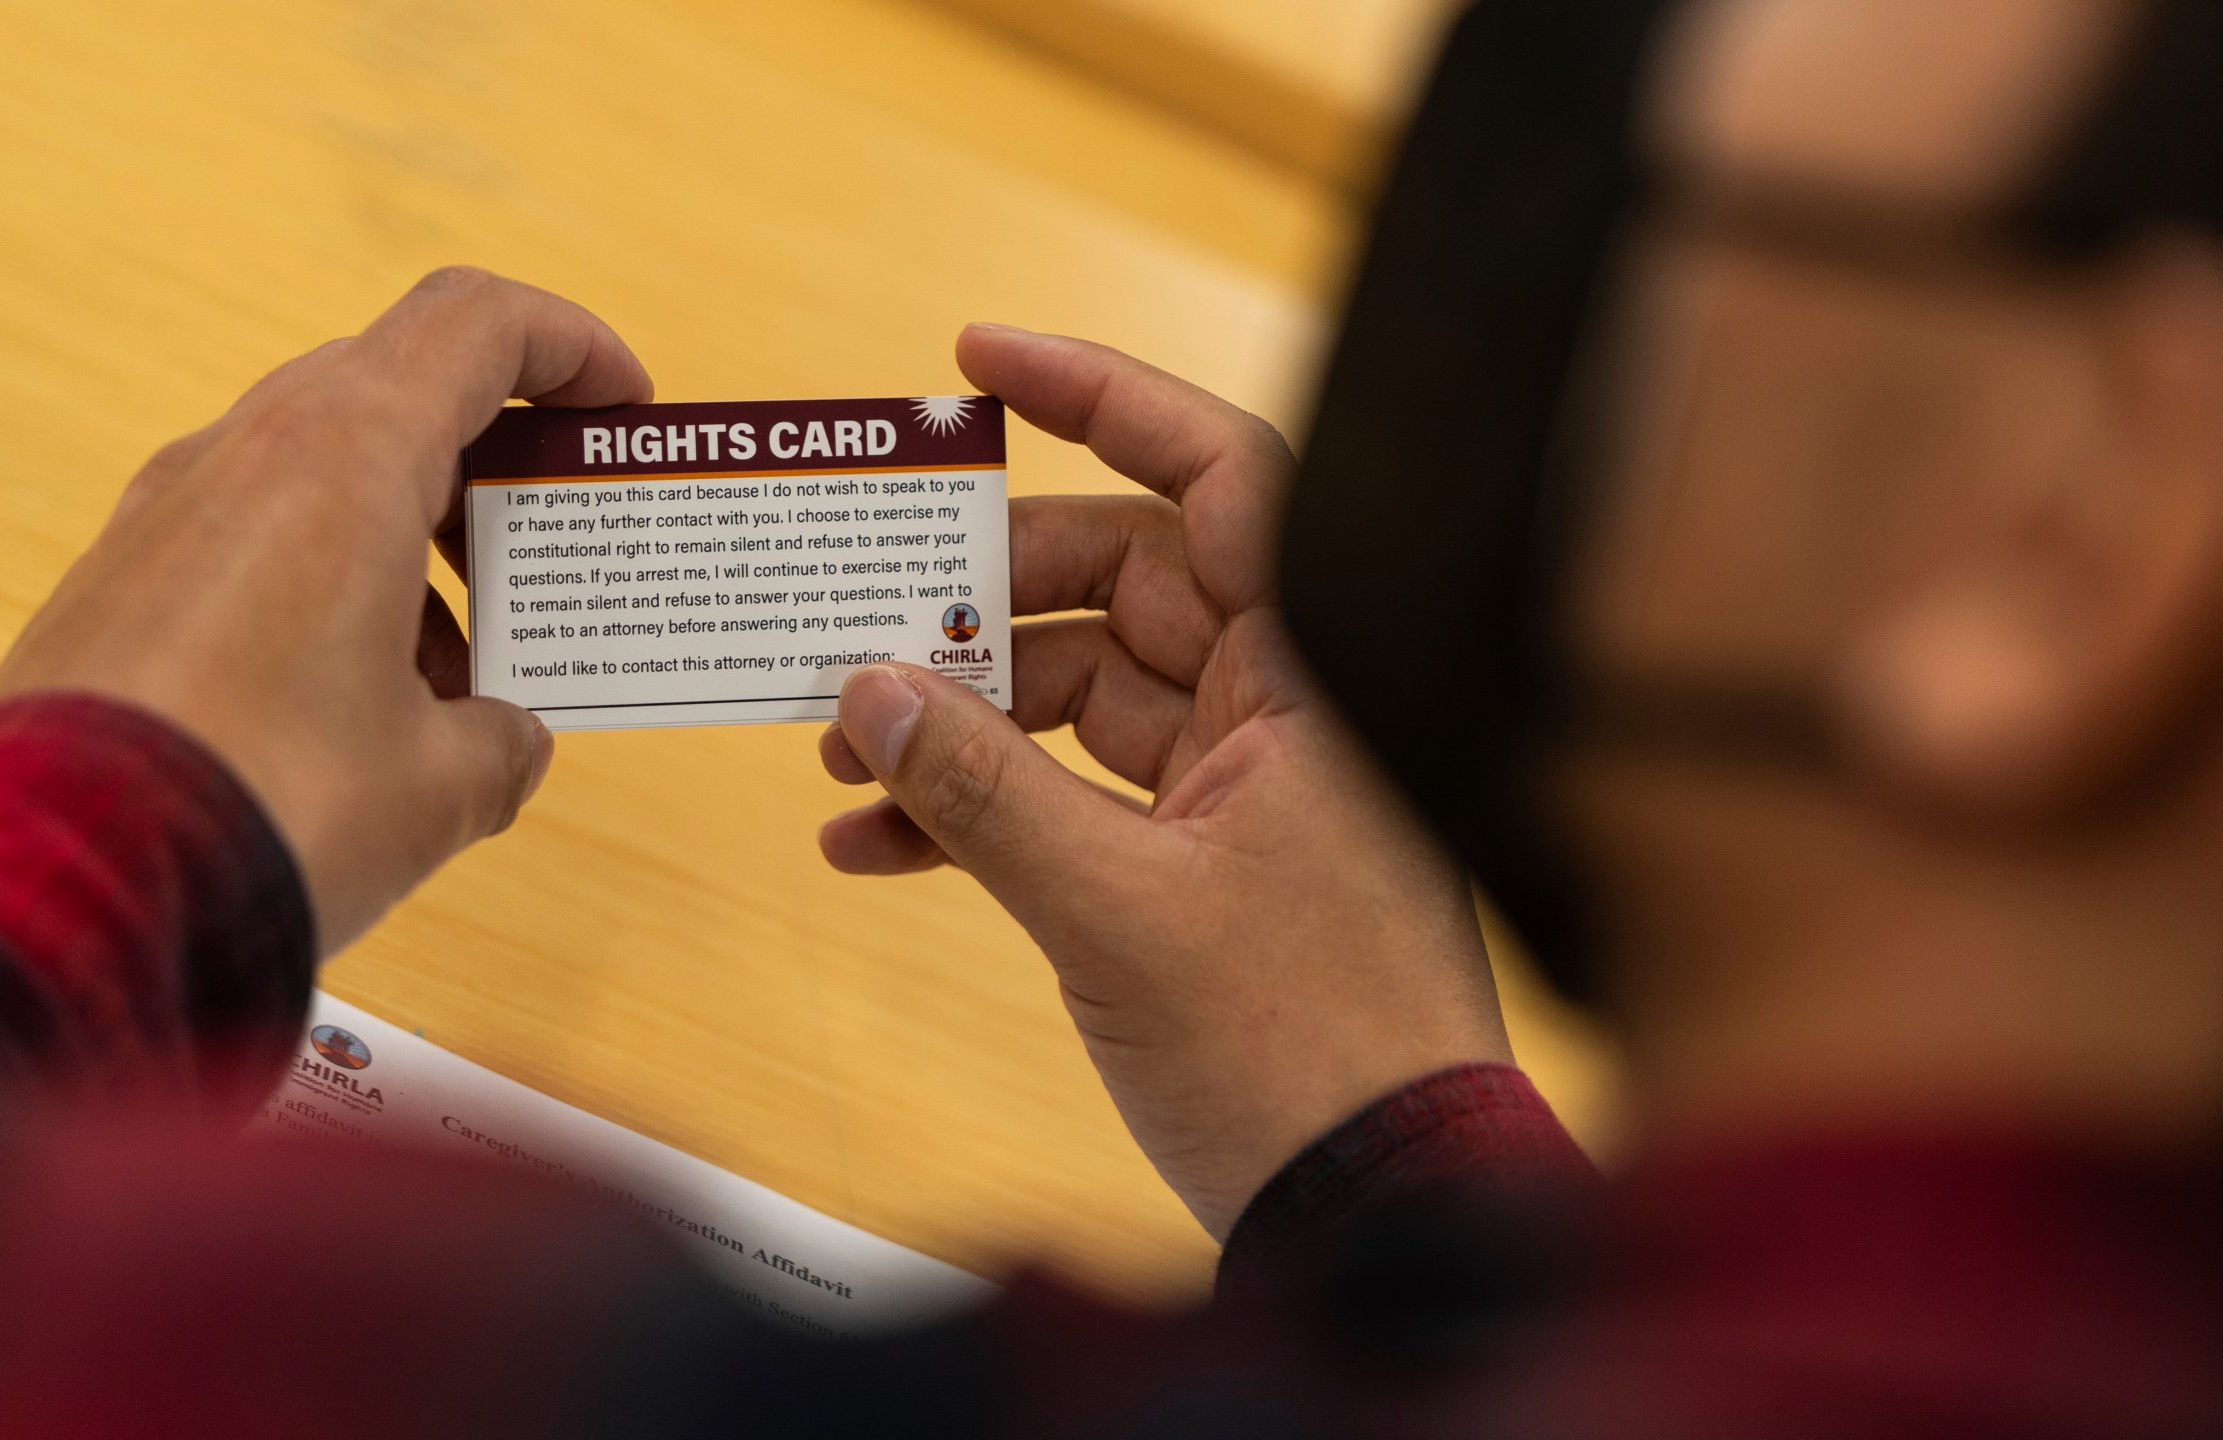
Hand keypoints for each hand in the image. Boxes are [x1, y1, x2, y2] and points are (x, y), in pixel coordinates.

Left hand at [0, 268, 651, 953]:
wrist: (64, 889)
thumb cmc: (264, 804)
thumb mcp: (440, 783)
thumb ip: (502, 740)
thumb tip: (503, 742)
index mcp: (344, 455)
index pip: (476, 324)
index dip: (570, 348)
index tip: (622, 412)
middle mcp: (245, 457)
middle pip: (401, 392)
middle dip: (498, 464)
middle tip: (559, 546)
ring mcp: (169, 518)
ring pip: (326, 476)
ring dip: (418, 543)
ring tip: (472, 670)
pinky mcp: (123, 589)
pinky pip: (259, 546)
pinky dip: (339, 589)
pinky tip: (370, 713)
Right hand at [819, 326, 1509, 1238]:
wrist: (1380, 1209)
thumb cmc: (1303, 1058)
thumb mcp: (1116, 914)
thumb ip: (985, 791)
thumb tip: (870, 689)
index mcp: (1315, 676)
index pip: (1217, 476)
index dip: (1102, 397)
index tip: (978, 361)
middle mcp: (1292, 706)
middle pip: (1124, 583)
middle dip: (981, 605)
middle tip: (859, 624)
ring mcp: (1251, 784)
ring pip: (1089, 695)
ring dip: (966, 722)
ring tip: (843, 756)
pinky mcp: (1210, 862)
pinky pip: (1087, 794)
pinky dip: (993, 812)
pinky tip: (881, 848)